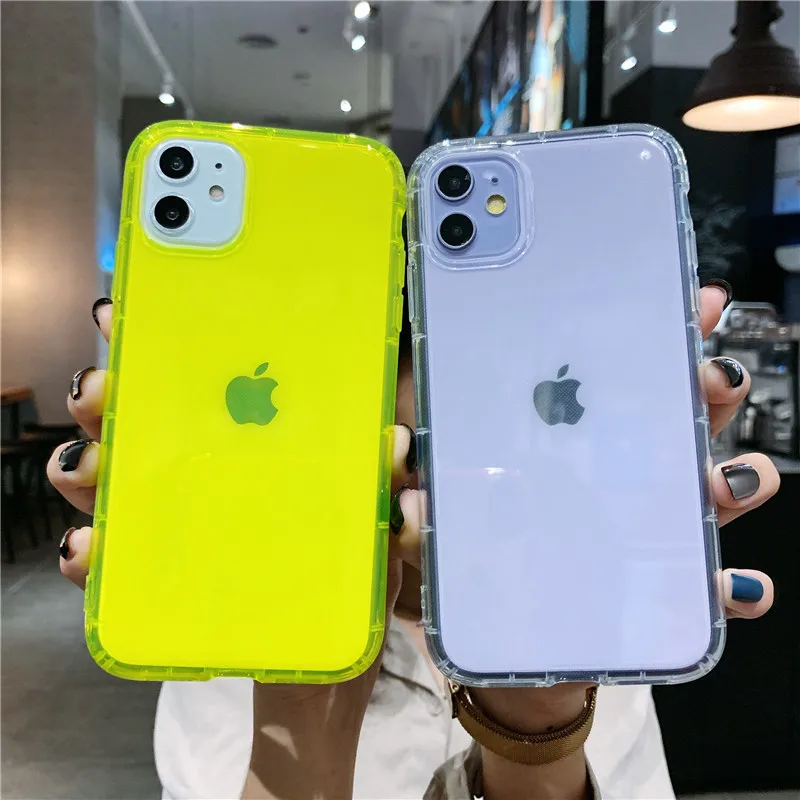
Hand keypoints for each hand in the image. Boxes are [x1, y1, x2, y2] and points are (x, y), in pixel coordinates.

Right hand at [48, 298, 417, 798]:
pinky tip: (85, 548)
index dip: (163, 347)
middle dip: (109, 398)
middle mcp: (207, 478)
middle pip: (142, 425)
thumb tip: (398, 447)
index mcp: (259, 452)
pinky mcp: (161, 587)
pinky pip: (108, 567)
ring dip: (86, 467)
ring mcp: (178, 530)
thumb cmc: (351, 586)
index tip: (125, 313)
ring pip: (109, 485)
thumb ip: (387, 491)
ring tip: (84, 465)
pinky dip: (89, 555)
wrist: (325, 677)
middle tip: (98, 388)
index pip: (205, 387)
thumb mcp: (376, 532)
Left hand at [390, 285, 779, 796]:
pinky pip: (709, 586)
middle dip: (707, 388)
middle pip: (678, 418)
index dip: (658, 337)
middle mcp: (618, 476)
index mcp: (568, 444)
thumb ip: (417, 481)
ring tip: (727, 479)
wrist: (506, 654)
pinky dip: (732, 584)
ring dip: (730, 477)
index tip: (692, 303)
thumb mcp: (439, 516)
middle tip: (712, 374)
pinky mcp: (658, 593)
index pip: (617, 379)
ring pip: (709, 488)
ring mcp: (645, 530)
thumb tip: (397, 448)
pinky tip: (734, 584)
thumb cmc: (475, 567)